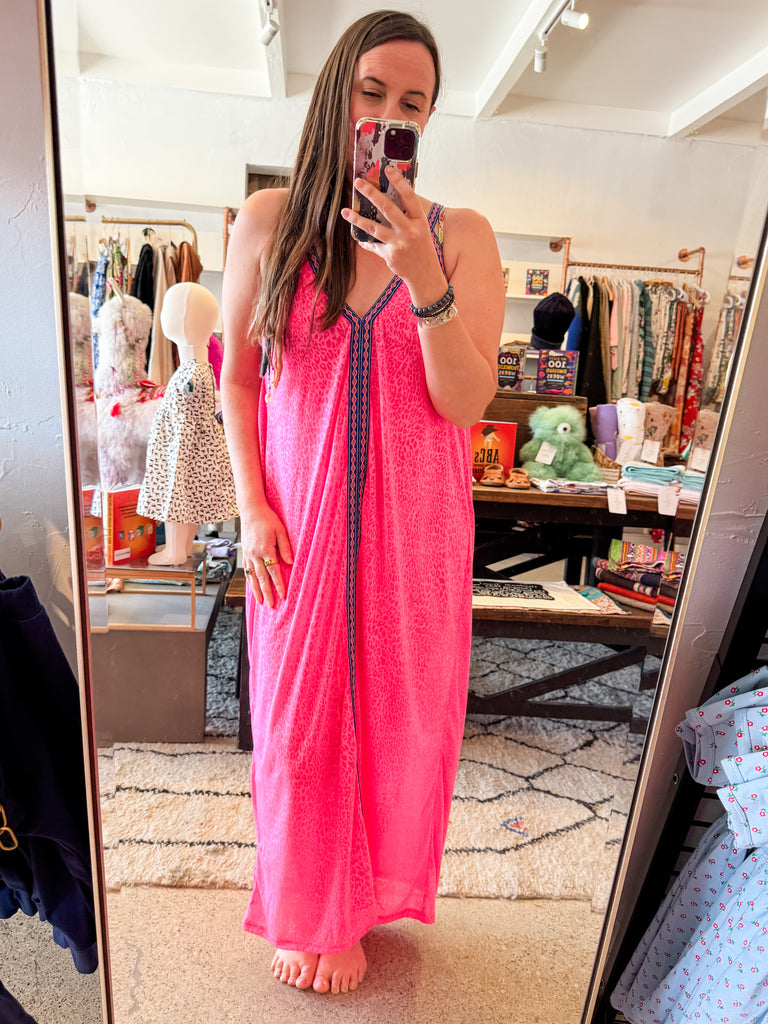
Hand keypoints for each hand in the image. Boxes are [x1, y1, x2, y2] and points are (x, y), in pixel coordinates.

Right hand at [241, 504, 292, 608]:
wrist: (251, 510)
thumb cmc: (268, 519)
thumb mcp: (280, 531)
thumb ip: (285, 547)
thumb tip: (290, 563)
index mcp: (265, 549)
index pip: (273, 571)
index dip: (278, 584)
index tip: (283, 595)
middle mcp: (254, 554)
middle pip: (262, 578)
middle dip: (267, 593)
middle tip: (271, 606)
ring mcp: (248, 554)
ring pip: (252, 576)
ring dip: (257, 590)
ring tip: (261, 602)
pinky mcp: (245, 552)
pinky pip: (247, 570)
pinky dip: (250, 580)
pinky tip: (253, 587)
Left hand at [341, 166, 445, 305]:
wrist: (425, 275)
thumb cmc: (422, 249)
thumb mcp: (421, 230)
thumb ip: (408, 216)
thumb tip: (389, 198)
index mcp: (419, 221)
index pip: (409, 197)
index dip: (398, 182)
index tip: (387, 169)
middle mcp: (410, 231)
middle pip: (387, 209)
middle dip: (371, 194)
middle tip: (358, 183)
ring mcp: (399, 244)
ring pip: (374, 228)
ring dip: (358, 219)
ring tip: (346, 211)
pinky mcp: (390, 255)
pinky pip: (373, 245)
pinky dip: (366, 242)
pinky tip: (359, 238)